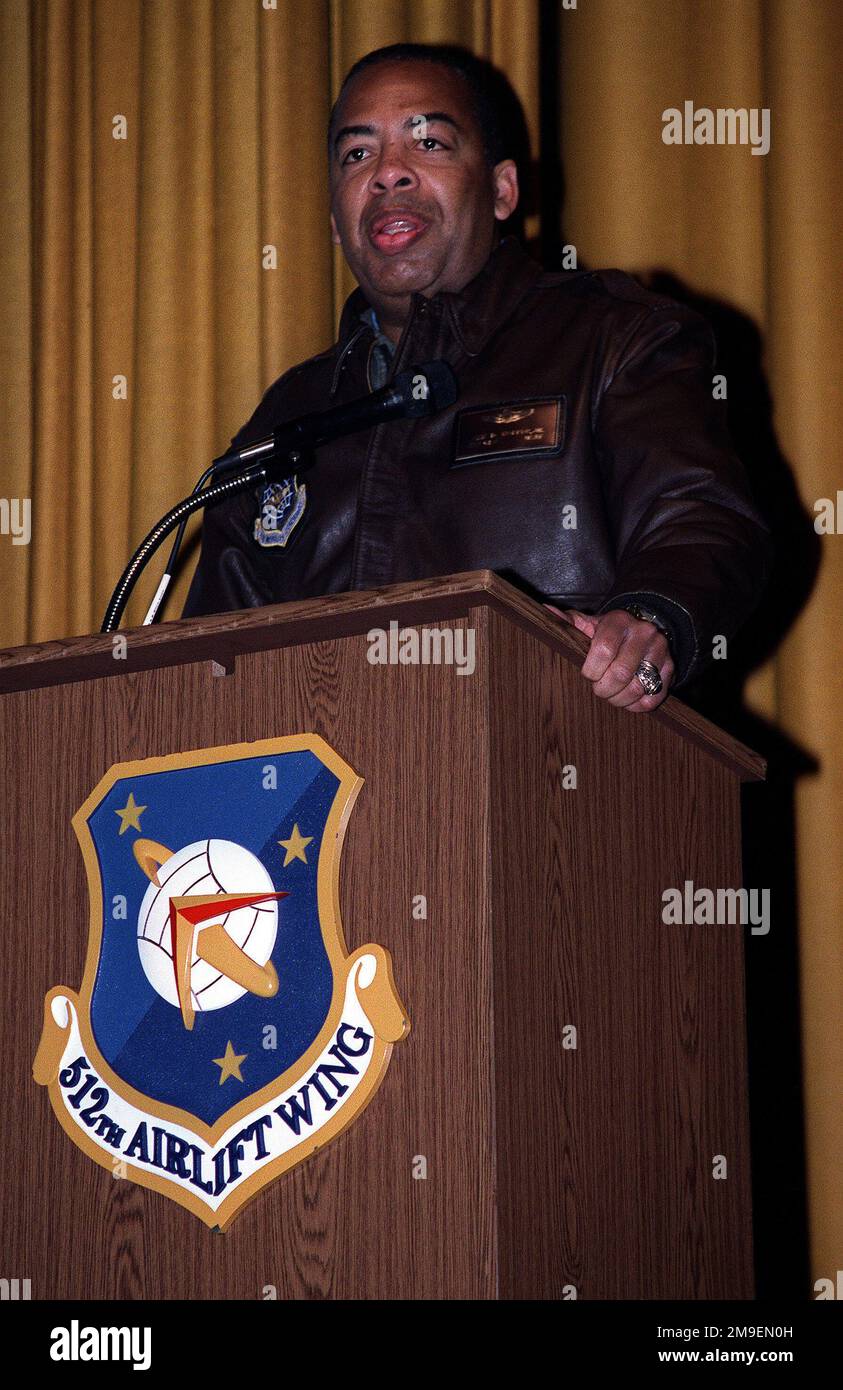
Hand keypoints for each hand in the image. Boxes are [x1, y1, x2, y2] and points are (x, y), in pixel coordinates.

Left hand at [544, 605, 673, 711]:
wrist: (641, 630)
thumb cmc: (606, 632)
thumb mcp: (587, 624)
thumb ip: (567, 622)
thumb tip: (545, 612)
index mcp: (619, 620)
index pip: (604, 650)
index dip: (591, 670)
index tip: (587, 674)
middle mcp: (643, 633)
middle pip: (620, 673)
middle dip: (604, 689)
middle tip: (598, 690)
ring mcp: (660, 651)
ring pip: (637, 688)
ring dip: (619, 700)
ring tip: (611, 696)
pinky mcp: (670, 669)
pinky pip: (654, 697)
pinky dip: (637, 705)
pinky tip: (627, 700)